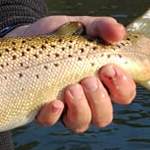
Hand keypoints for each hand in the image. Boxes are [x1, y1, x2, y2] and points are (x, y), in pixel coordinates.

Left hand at [12, 15, 136, 132]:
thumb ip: (101, 26)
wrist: (25, 35)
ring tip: (71, 88)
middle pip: (104, 117)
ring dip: (81, 109)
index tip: (109, 68)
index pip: (123, 94)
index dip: (122, 87)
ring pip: (81, 124)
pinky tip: (54, 102)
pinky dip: (53, 115)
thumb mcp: (81, 25)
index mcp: (103, 81)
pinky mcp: (40, 109)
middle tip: (89, 80)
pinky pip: (49, 121)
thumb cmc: (59, 35)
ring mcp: (64, 108)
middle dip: (100, 100)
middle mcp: (87, 100)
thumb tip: (119, 32)